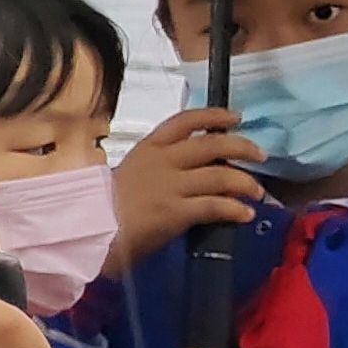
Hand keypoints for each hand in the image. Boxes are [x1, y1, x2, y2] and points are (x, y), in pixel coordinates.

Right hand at [111, 106, 262, 264]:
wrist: (87, 232)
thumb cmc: (106, 206)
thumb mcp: (132, 174)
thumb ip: (163, 168)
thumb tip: (199, 171)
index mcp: (148, 149)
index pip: (184, 121)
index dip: (214, 115)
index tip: (236, 117)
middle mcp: (162, 162)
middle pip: (212, 145)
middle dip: (242, 147)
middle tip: (260, 156)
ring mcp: (169, 186)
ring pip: (220, 176)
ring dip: (246, 183)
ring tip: (258, 192)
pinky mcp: (175, 212)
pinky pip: (215, 206)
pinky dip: (235, 209)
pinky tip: (245, 214)